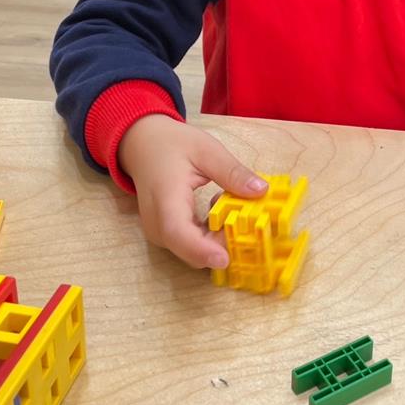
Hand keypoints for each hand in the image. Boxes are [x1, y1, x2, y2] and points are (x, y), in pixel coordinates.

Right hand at [118, 114, 267, 268]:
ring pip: (194, 252)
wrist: (143, 146)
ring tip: (228, 203)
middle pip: (191, 249)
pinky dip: (211, 234)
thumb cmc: (172, 145)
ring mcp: (161, 233)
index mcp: (165, 199)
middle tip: (247, 219)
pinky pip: (193, 245)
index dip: (201, 250)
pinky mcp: (168, 235)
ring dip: (220, 237)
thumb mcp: (207, 150)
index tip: (225, 259)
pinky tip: (217, 209)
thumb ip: (232, 172)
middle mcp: (158, 224)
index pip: (178, 233)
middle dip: (223, 243)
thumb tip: (261, 190)